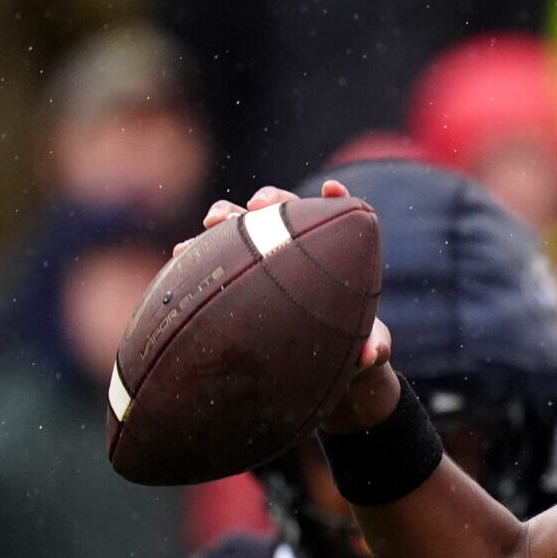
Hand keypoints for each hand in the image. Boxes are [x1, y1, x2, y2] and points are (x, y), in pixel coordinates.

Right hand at [199, 182, 400, 432]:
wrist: (316, 368)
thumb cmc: (349, 349)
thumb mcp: (367, 349)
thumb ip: (375, 347)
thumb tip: (371, 354)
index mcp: (333, 256)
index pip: (335, 218)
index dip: (334, 200)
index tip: (332, 189)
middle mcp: (295, 250)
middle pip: (284, 213)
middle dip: (271, 200)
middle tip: (259, 205)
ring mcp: (262, 261)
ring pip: (244, 228)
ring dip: (227, 217)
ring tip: (213, 221)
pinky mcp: (234, 278)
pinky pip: (213, 260)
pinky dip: (197, 253)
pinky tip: (181, 253)